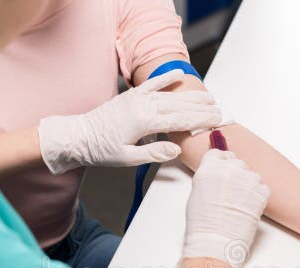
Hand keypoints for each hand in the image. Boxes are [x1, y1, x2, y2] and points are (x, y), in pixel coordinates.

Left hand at [38, 70, 221, 173]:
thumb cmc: (102, 151)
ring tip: (209, 97)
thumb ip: (153, 153)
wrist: (80, 137)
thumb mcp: (128, 159)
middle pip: (179, 106)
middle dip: (201, 108)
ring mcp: (137, 99)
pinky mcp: (131, 96)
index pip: (180, 121)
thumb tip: (177, 149)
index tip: (216, 121)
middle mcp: (143, 107)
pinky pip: (152, 84)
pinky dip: (166, 79)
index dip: (200, 121)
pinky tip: (179, 75)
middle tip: (220, 111)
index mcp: (144, 123)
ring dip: (191, 96)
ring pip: (170, 96)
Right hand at [183, 150, 269, 267]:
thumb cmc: (203, 222)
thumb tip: (218, 176)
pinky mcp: (261, 191)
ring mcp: (247, 179)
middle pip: (237, 163)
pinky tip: (247, 208)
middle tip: (231, 192)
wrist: (216, 240)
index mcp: (210, 167)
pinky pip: (262, 188)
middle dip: (236, 175)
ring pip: (252, 175)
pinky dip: (257, 197)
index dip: (222, 162)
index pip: (219, 153)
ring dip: (248, 186)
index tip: (223, 169)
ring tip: (239, 204)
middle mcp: (229, 168)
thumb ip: (209, 177)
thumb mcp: (197, 192)